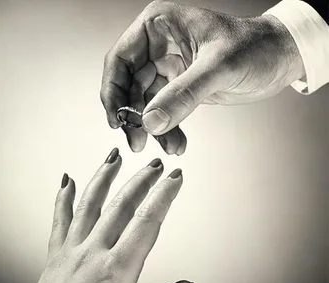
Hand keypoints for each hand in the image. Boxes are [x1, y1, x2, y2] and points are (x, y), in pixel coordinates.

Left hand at [27, 148, 194, 282]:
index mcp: (117, 271)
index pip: (148, 222)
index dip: (164, 196)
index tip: (175, 178)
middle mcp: (93, 254)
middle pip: (123, 205)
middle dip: (142, 180)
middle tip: (155, 164)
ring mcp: (71, 252)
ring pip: (90, 203)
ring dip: (104, 177)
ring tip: (114, 156)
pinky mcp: (54, 256)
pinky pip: (59, 219)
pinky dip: (63, 198)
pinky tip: (67, 181)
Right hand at [100, 0, 304, 154]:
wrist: (279, 58)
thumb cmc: (255, 47)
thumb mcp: (219, 68)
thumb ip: (183, 95)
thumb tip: (150, 122)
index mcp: (159, 26)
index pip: (120, 59)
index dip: (113, 91)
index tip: (116, 120)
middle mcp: (158, 45)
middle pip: (129, 85)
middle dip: (134, 116)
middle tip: (138, 142)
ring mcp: (167, 66)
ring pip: (146, 102)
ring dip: (153, 127)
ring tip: (167, 147)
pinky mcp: (178, 85)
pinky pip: (163, 110)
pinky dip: (167, 128)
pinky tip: (177, 142)